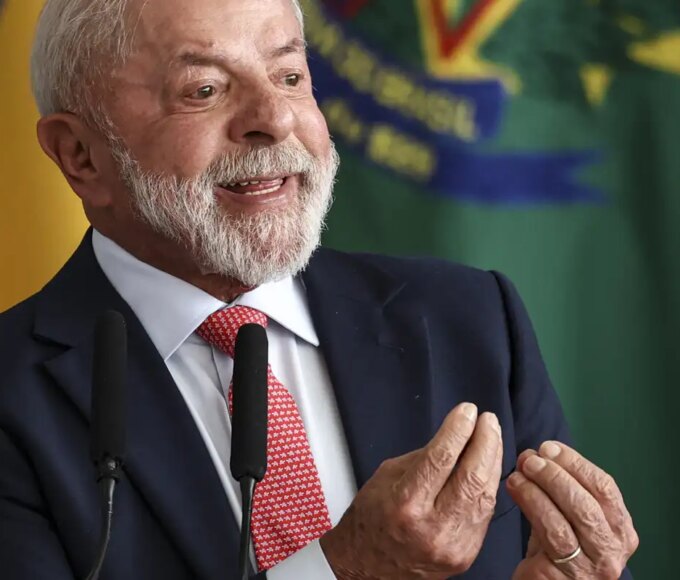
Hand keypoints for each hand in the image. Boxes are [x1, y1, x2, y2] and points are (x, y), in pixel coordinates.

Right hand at [320, 402, 502, 579]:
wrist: (367, 567)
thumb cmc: (373, 519)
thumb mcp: (388, 476)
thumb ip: (424, 458)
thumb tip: (455, 436)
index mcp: (405, 503)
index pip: (441, 458)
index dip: (458, 429)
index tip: (467, 411)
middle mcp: (431, 527)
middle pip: (471, 477)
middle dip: (485, 441)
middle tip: (487, 420)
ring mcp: (452, 544)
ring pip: (485, 495)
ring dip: (492, 460)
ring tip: (492, 437)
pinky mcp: (466, 555)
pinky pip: (485, 514)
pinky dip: (489, 486)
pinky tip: (488, 467)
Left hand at [507, 442, 637, 578]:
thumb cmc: (555, 552)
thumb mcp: (567, 519)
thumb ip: (558, 490)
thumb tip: (534, 455)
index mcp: (620, 531)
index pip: (605, 487)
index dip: (575, 463)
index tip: (549, 447)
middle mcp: (613, 550)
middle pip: (589, 501)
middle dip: (557, 473)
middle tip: (531, 458)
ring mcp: (592, 567)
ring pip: (571, 516)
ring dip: (541, 486)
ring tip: (519, 471)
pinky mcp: (565, 576)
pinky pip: (551, 532)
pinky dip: (531, 503)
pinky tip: (515, 488)